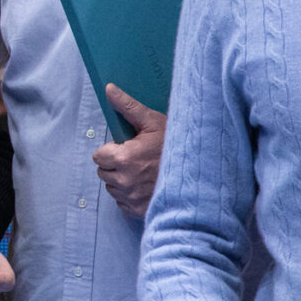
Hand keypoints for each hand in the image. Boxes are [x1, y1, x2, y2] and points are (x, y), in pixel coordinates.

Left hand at [91, 84, 167, 217]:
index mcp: (124, 158)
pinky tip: (146, 187)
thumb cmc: (177, 147)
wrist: (202, 176)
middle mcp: (124, 181)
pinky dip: (130, 197)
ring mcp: (131, 199)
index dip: (111, 150)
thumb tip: (109, 89)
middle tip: (137, 160)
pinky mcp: (138, 211)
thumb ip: (128, 107)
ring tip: (144, 173)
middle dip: (115, 165)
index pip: (98, 156)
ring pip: (112, 188)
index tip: (126, 148)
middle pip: (103, 172)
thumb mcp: (154, 122)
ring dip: (122, 181)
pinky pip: (123, 203)